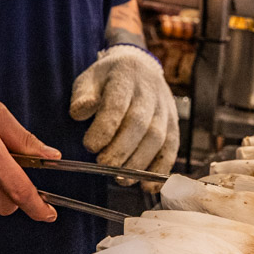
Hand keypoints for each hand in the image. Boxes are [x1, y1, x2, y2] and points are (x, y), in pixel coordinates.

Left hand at [69, 45, 178, 189]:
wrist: (141, 68)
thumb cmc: (109, 79)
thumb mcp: (90, 78)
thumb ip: (82, 95)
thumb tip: (79, 112)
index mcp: (125, 77)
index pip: (118, 104)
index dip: (105, 128)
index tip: (90, 145)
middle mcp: (150, 93)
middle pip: (140, 124)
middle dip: (121, 149)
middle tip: (104, 164)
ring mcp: (165, 109)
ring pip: (158, 138)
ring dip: (139, 162)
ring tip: (121, 178)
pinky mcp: (174, 124)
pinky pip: (171, 148)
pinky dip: (160, 169)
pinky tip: (148, 185)